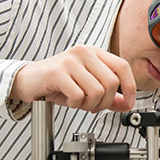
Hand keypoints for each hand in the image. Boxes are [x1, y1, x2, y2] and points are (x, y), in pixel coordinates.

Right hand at [10, 45, 135, 111]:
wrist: (28, 80)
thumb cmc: (58, 83)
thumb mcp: (88, 87)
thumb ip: (110, 95)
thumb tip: (128, 103)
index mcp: (94, 53)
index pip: (122, 66)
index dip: (130, 86)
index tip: (129, 102)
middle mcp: (84, 52)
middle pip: (112, 82)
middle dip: (105, 102)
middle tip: (93, 106)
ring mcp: (70, 61)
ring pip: (97, 91)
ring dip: (90, 105)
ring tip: (79, 103)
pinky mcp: (57, 72)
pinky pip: (78, 96)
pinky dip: (76, 104)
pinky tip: (68, 100)